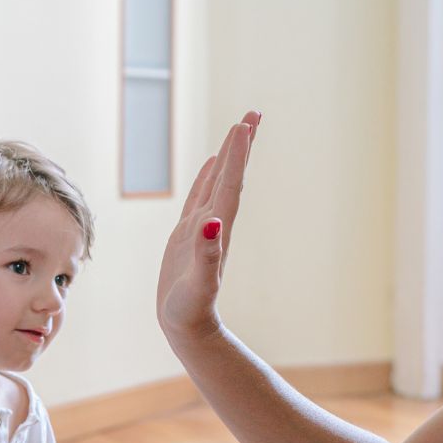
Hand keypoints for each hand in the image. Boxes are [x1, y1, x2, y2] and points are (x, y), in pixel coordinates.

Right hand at [157, 110, 261, 346]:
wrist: (188, 328)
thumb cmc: (191, 310)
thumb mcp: (199, 284)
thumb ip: (207, 255)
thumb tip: (213, 223)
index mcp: (217, 230)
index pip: (230, 185)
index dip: (237, 155)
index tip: (246, 124)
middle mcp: (214, 224)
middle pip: (231, 177)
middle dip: (241, 146)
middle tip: (253, 113)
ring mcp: (201, 228)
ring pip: (218, 183)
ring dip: (229, 157)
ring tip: (238, 130)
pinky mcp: (188, 236)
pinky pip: (200, 197)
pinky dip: (207, 177)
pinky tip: (212, 164)